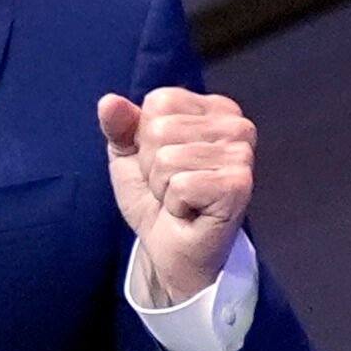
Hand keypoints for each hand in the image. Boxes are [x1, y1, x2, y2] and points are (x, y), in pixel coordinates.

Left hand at [97, 87, 254, 304]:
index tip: (162, 163)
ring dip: (163, 187)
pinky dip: (175, 203)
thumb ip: (118, 125)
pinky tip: (191, 212)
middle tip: (172, 186)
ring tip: (181, 199)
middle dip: (152, 165)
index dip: (145, 138)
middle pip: (160, 129)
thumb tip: (109, 102)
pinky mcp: (238, 185)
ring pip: (167, 157)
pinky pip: (181, 184)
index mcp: (213, 109)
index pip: (160, 100)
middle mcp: (236, 126)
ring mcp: (241, 156)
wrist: (170, 249)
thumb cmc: (155, 198)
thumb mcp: (127, 154)